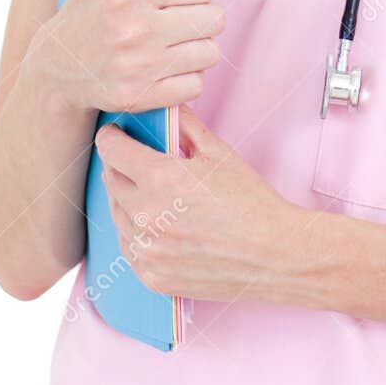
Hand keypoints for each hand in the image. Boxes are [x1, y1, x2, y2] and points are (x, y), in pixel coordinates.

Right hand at [23, 0, 224, 116]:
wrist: (56, 66)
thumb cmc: (87, 8)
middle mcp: (135, 29)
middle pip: (214, 19)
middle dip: (203, 15)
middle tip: (183, 17)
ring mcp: (138, 66)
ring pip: (209, 53)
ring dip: (199, 47)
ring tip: (178, 41)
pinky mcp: (140, 96)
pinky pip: (195, 85)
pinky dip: (188, 76)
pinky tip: (169, 66)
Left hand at [95, 106, 303, 302]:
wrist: (274, 254)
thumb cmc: (251, 202)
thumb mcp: (218, 153)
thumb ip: (184, 126)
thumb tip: (162, 108)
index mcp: (161, 178)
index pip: (111, 150)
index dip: (111, 137)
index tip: (114, 135)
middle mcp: (146, 215)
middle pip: (111, 181)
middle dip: (120, 166)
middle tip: (138, 162)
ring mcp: (147, 250)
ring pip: (117, 215)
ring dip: (127, 200)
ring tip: (154, 195)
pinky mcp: (152, 276)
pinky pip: (128, 247)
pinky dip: (137, 234)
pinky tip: (159, 225)